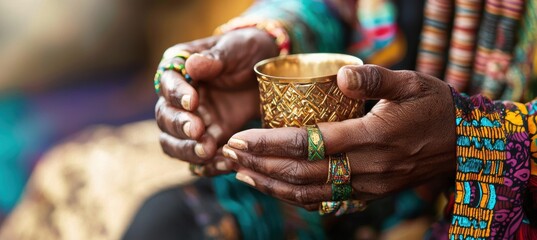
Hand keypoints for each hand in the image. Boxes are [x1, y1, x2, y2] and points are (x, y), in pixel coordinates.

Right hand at [155, 28, 278, 175]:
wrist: (270, 72)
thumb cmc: (248, 52)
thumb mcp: (236, 48)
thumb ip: (215, 59)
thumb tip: (192, 65)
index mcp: (179, 69)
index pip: (167, 84)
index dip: (176, 95)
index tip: (193, 101)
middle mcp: (178, 98)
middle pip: (165, 117)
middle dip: (179, 126)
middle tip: (197, 131)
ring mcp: (192, 121)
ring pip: (174, 143)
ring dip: (187, 150)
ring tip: (207, 152)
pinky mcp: (209, 139)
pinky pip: (199, 159)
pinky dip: (208, 165)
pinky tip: (226, 163)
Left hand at [223, 65, 456, 209]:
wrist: (465, 143)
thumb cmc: (436, 107)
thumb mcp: (413, 82)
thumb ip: (376, 79)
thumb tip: (342, 77)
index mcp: (372, 138)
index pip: (307, 143)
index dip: (268, 143)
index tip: (240, 137)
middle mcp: (366, 168)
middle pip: (300, 173)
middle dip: (259, 165)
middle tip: (229, 154)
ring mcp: (367, 186)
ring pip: (308, 193)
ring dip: (270, 185)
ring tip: (241, 173)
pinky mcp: (368, 194)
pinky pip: (324, 200)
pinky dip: (294, 196)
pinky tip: (274, 187)